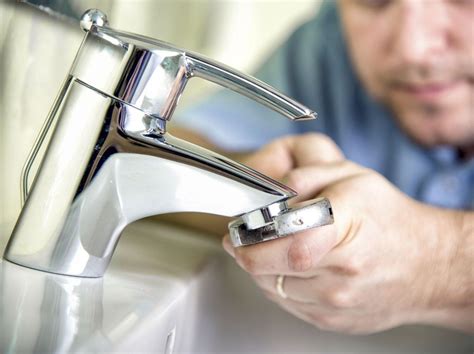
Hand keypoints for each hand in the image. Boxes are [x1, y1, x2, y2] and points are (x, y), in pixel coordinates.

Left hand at [223, 133, 470, 333]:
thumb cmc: (390, 219)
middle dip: (246, 254)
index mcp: (344, 234)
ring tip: (271, 250)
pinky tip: (290, 268)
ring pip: (272, 289)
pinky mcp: (332, 321)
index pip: (284, 244)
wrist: (428, 266)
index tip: (237, 232)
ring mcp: (336, 304)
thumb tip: (270, 192)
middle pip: (268, 271)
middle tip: (241, 240)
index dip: (250, 241)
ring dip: (261, 269)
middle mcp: (340, 276)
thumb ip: (307, 177)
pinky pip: (287, 304)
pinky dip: (278, 285)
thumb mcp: (352, 178)